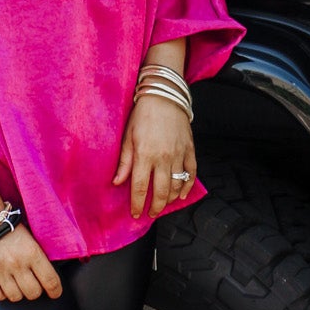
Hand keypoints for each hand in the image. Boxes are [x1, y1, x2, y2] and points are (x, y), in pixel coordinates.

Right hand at [0, 223, 62, 302]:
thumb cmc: (8, 226)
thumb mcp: (31, 237)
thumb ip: (39, 255)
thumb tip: (49, 274)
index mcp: (32, 252)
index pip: (50, 281)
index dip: (55, 291)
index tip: (55, 292)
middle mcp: (16, 263)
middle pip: (33, 293)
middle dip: (36, 291)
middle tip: (33, 285)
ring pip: (15, 297)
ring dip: (19, 293)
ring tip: (17, 285)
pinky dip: (0, 294)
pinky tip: (3, 287)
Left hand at [113, 94, 196, 219]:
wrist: (164, 96)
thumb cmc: (143, 115)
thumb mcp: (128, 136)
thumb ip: (124, 162)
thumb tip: (117, 182)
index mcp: (145, 155)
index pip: (140, 187)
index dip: (137, 204)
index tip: (135, 214)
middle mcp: (164, 158)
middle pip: (161, 191)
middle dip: (155, 207)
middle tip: (150, 213)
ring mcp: (179, 154)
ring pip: (177, 185)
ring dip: (170, 199)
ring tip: (163, 204)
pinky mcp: (190, 150)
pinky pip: (191, 173)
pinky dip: (187, 187)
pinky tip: (181, 194)